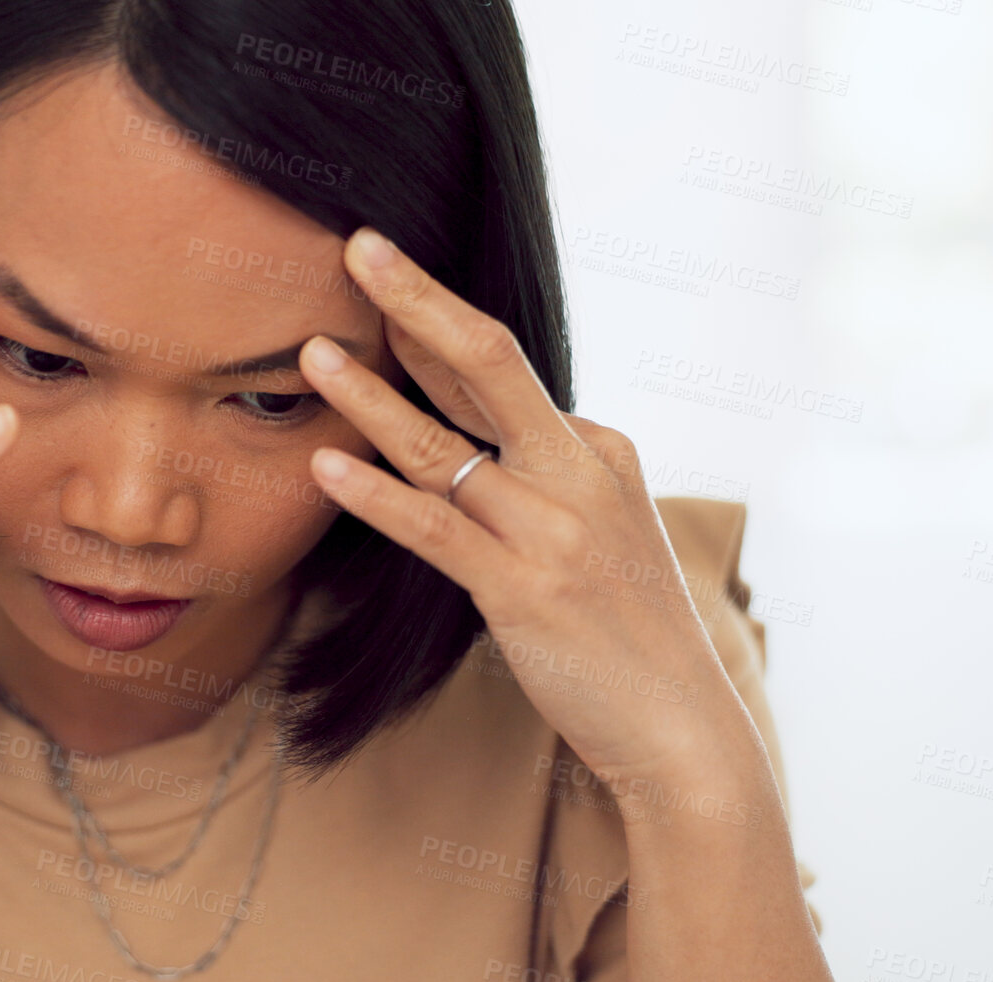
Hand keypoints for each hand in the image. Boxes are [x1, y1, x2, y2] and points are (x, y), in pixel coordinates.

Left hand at [296, 227, 748, 783]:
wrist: (679, 723)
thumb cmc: (627, 629)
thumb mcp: (600, 529)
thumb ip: (542, 477)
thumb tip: (466, 436)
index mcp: (597, 448)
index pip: (498, 369)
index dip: (428, 321)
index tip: (377, 274)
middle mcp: (578, 473)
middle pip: (488, 362)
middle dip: (416, 301)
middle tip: (356, 246)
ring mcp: (552, 530)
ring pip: (443, 446)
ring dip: (371, 397)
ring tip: (312, 355)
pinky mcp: (523, 590)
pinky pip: (433, 530)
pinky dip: (375, 495)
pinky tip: (327, 466)